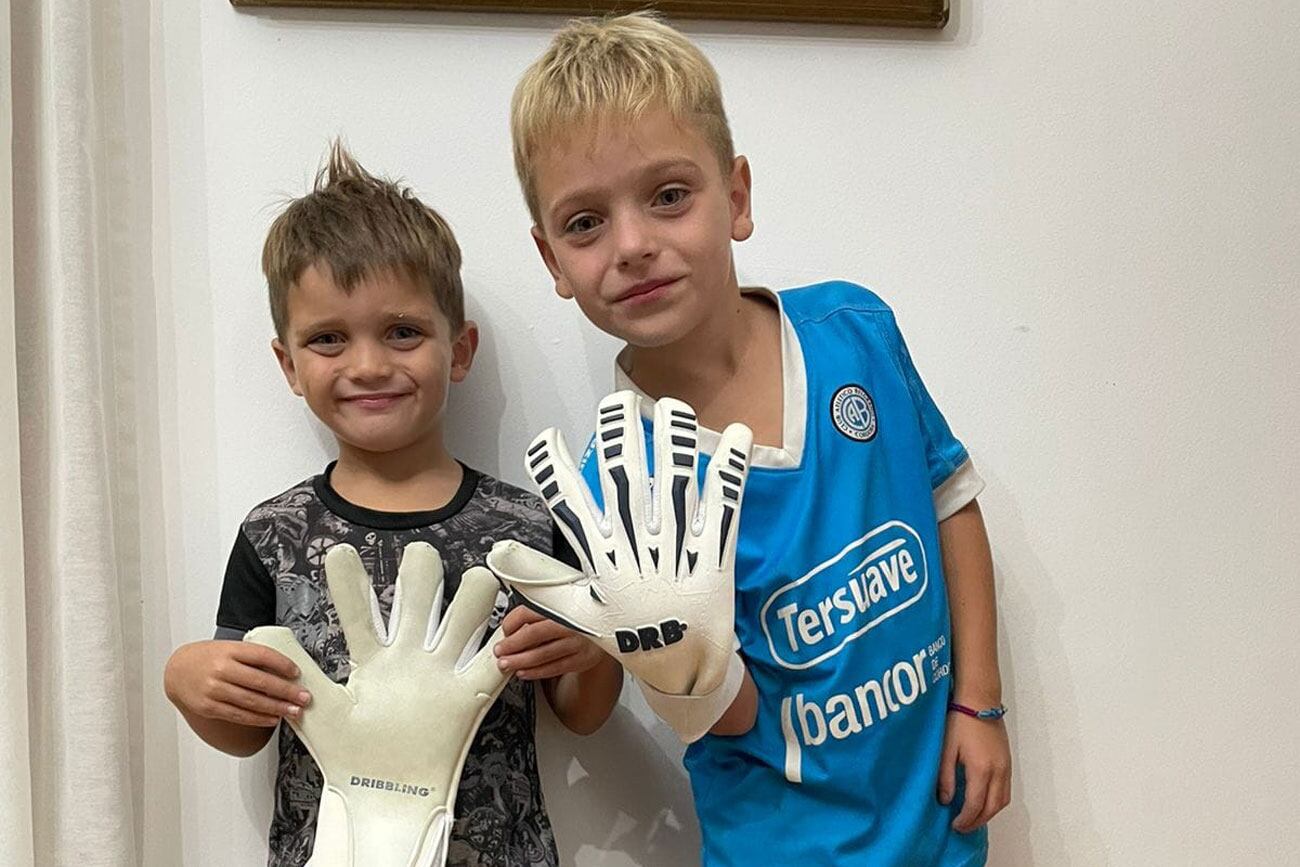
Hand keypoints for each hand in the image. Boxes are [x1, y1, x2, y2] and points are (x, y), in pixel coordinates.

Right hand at [163, 639, 309, 727]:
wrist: (176, 671)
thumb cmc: (208, 658)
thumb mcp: (229, 648)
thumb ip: (252, 657)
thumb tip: (284, 670)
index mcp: (229, 650)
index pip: (262, 655)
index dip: (283, 664)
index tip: (297, 673)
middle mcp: (222, 669)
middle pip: (260, 681)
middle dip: (286, 691)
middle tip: (304, 697)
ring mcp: (214, 689)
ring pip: (252, 701)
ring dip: (277, 708)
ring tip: (294, 711)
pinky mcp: (209, 707)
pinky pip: (239, 714)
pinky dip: (259, 718)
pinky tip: (273, 718)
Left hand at [244, 543, 509, 866]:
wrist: (383, 798)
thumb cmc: (349, 757)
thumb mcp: (316, 711)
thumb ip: (298, 666)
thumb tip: (259, 627)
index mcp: (373, 656)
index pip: (359, 609)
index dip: (349, 581)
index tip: (338, 553)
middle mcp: (410, 654)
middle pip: (422, 593)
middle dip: (423, 570)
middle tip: (419, 557)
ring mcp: (441, 671)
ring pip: (467, 614)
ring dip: (474, 595)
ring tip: (476, 582)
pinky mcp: (468, 695)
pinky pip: (494, 662)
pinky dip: (506, 644)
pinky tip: (508, 627)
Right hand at [487, 391, 754, 741]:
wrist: (683, 668)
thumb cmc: (628, 635)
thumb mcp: (578, 613)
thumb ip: (540, 579)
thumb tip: (497, 554)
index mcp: (604, 563)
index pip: (571, 508)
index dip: (554, 471)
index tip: (547, 438)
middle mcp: (639, 552)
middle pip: (626, 486)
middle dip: (620, 440)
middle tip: (618, 402)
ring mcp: (679, 552)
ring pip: (674, 489)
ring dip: (673, 444)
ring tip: (671, 407)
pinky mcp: (716, 555)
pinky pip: (725, 506)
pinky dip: (730, 469)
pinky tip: (734, 434)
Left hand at [494, 606, 608, 680]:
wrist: (611, 629)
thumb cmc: (580, 618)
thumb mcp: (563, 605)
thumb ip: (539, 612)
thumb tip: (511, 627)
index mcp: (562, 604)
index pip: (529, 611)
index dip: (512, 622)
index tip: (504, 630)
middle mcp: (570, 623)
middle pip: (533, 634)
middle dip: (512, 645)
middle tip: (500, 651)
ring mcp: (577, 642)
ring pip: (542, 654)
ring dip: (520, 661)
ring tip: (506, 664)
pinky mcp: (582, 659)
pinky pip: (554, 668)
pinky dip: (536, 672)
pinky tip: (524, 672)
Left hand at [938, 710, 1011, 831]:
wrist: (980, 700)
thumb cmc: (959, 721)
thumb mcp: (946, 749)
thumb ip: (945, 777)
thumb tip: (945, 800)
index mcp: (981, 769)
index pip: (975, 805)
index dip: (965, 819)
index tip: (955, 825)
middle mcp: (998, 771)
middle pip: (992, 807)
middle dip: (978, 821)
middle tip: (962, 827)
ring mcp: (1006, 767)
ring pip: (1003, 801)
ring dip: (989, 813)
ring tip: (972, 818)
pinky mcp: (1008, 761)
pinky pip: (1006, 790)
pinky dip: (996, 802)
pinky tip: (983, 801)